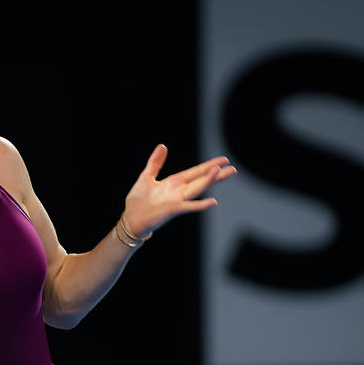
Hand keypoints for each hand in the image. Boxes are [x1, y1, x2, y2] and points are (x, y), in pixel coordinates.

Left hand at [122, 144, 236, 236]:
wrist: (130, 218)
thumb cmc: (138, 200)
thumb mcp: (147, 176)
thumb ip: (156, 162)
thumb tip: (163, 145)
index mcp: (174, 182)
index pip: (195, 172)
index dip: (209, 165)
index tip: (223, 160)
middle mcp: (179, 191)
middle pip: (201, 180)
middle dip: (216, 174)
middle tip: (233, 168)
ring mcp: (177, 200)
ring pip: (197, 189)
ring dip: (208, 182)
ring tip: (221, 173)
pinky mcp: (172, 210)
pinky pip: (188, 206)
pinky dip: (200, 205)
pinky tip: (213, 202)